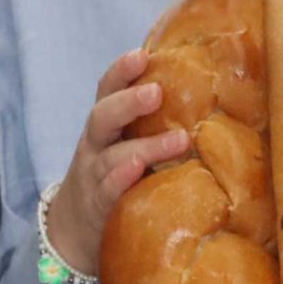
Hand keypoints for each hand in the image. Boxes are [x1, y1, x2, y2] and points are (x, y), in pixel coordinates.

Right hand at [47, 50, 191, 278]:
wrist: (73, 229)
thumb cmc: (115, 175)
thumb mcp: (126, 143)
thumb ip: (154, 123)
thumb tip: (209, 95)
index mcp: (106, 124)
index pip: (108, 90)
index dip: (122, 71)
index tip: (142, 54)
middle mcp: (96, 145)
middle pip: (103, 116)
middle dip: (129, 102)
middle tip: (157, 92)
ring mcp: (93, 175)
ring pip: (113, 156)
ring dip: (147, 146)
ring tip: (181, 139)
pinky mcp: (98, 206)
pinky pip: (108, 191)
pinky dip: (121, 179)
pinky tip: (138, 171)